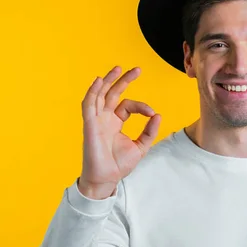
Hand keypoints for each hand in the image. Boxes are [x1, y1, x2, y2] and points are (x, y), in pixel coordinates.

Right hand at [78, 66, 160, 198]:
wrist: (107, 179)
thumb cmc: (119, 165)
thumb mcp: (140, 146)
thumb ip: (149, 132)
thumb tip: (158, 116)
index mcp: (115, 122)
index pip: (128, 105)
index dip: (141, 106)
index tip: (152, 113)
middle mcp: (105, 118)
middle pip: (112, 93)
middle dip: (123, 80)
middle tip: (137, 69)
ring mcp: (96, 120)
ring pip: (100, 94)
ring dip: (108, 80)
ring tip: (118, 68)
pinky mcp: (89, 125)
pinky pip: (88, 105)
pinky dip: (92, 92)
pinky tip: (99, 81)